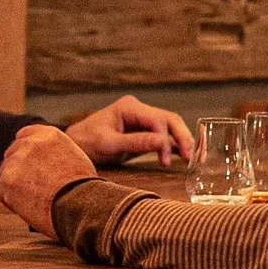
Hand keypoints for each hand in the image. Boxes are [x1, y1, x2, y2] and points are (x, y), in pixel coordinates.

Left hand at [0, 121, 95, 234]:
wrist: (81, 206)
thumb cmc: (84, 190)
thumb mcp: (76, 159)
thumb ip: (56, 154)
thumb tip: (47, 163)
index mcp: (48, 134)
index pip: (25, 135)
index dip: (24, 150)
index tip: (27, 163)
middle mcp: (30, 143)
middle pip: (12, 153)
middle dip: (18, 169)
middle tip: (29, 187)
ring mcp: (17, 161)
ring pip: (6, 173)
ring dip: (15, 186)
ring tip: (34, 200)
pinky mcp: (7, 181)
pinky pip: (2, 192)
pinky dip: (11, 202)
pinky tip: (28, 208)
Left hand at [60, 93, 197, 169]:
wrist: (74, 146)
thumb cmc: (87, 142)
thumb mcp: (109, 144)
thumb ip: (136, 142)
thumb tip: (163, 142)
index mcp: (130, 107)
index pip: (158, 120)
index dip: (166, 139)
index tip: (166, 161)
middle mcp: (139, 110)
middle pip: (170, 120)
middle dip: (183, 137)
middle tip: (192, 157)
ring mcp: (142, 120)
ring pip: (170, 127)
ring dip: (182, 140)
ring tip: (193, 158)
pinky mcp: (143, 132)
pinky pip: (164, 136)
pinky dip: (174, 145)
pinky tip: (185, 156)